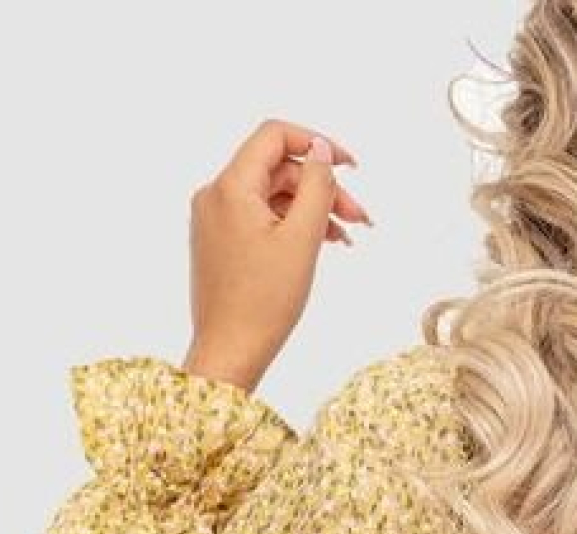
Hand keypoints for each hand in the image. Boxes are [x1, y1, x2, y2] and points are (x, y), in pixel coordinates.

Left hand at [180, 119, 372, 395]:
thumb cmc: (263, 304)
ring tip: (346, 237)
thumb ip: (315, 187)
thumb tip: (319, 150)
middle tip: (361, 218)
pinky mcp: (220, 242)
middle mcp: (216, 195)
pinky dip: (290, 226)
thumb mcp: (301, 239)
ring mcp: (215, 220)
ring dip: (311, 210)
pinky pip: (260, 219)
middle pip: (277, 171)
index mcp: (231, 187)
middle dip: (321, 189)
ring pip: (272, 197)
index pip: (274, 136)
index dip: (316, 144)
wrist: (228, 354)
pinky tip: (319, 244)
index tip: (350, 166)